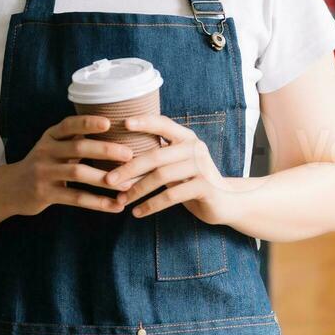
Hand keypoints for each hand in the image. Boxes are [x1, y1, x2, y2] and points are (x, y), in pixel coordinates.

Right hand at [2, 114, 134, 215]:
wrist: (10, 188)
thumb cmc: (43, 164)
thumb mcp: (53, 146)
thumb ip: (75, 139)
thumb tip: (112, 127)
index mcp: (50, 136)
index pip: (69, 125)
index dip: (88, 123)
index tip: (109, 122)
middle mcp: (46, 151)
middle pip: (78, 148)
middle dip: (106, 150)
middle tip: (130, 154)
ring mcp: (44, 173)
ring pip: (78, 173)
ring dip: (105, 179)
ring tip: (128, 184)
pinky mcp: (45, 194)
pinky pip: (75, 198)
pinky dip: (98, 202)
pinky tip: (116, 206)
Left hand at [102, 113, 236, 224]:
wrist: (225, 201)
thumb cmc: (192, 180)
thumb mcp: (176, 165)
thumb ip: (158, 156)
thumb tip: (118, 156)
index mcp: (186, 137)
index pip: (163, 124)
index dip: (144, 121)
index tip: (124, 123)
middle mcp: (195, 148)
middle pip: (156, 155)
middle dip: (129, 168)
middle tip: (109, 180)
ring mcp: (202, 167)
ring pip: (161, 176)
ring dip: (137, 190)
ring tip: (121, 200)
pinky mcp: (205, 187)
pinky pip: (172, 196)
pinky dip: (151, 205)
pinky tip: (138, 212)